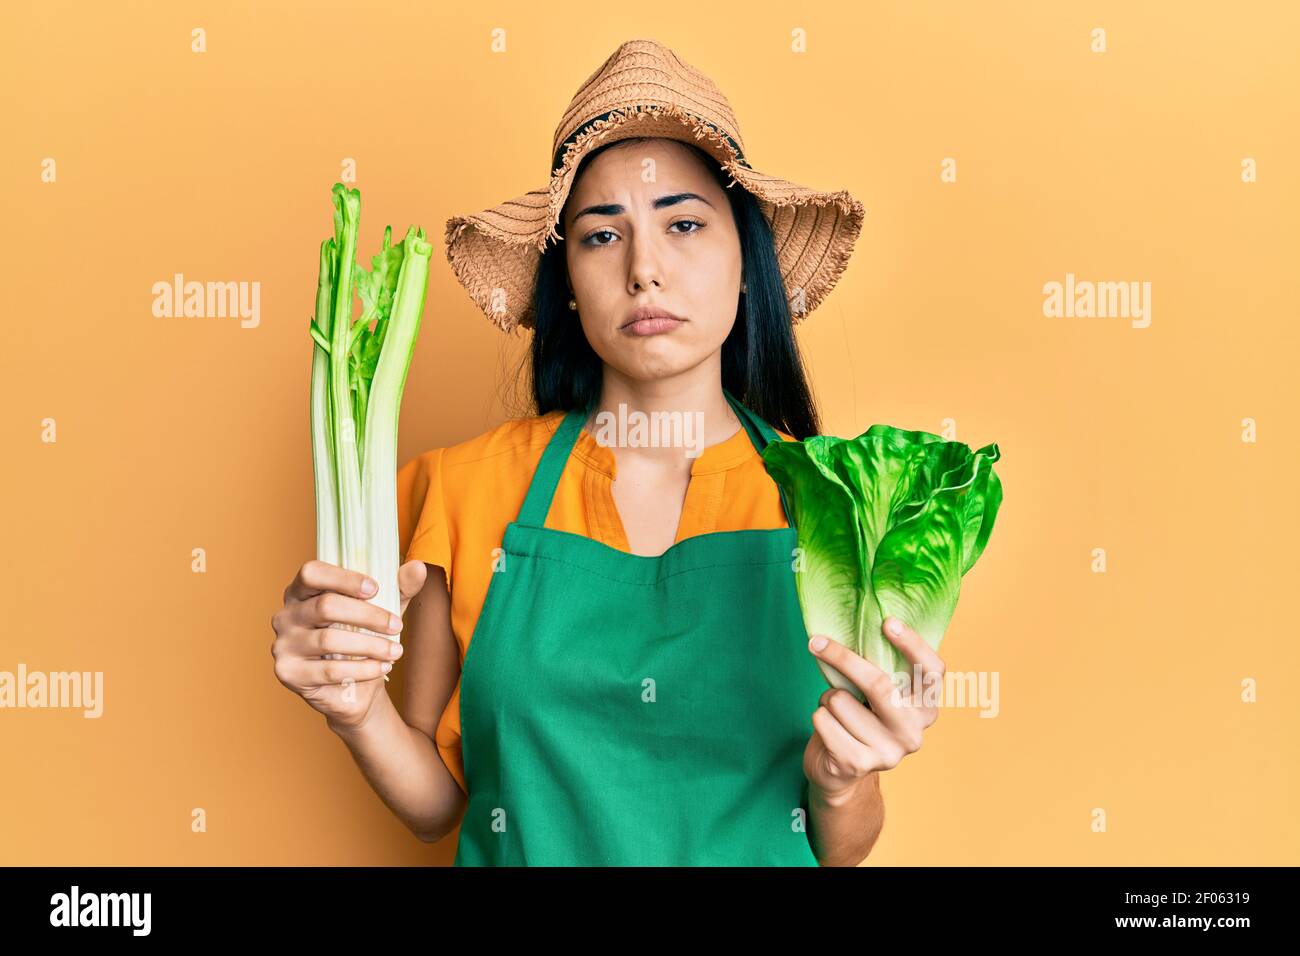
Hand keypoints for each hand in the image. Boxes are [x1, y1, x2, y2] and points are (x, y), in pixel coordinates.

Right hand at [270, 558, 427, 732]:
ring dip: (370, 645)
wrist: (354, 689)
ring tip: (395, 651)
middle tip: (396, 626)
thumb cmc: (364, 639)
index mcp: (301, 591)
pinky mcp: (288, 673)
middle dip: (368, 615)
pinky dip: (361, 668)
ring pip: (329, 639)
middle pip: (325, 606)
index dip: (344, 578)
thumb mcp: (384, 609)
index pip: (312, 572)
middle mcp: (285, 615)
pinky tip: (381, 667)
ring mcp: (283, 645)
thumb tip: (418, 567)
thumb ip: (398, 588)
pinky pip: (328, 670)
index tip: (376, 588)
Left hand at [802, 617, 944, 801]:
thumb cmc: (858, 718)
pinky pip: (824, 719)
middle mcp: (913, 732)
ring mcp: (889, 752)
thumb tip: (853, 626)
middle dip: (843, 659)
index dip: (913, 644)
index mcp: (925, 708)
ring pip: (841, 700)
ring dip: (827, 698)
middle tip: (817, 642)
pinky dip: (818, 716)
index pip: (932, 672)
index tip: (888, 621)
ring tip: (836, 711)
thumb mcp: (876, 694)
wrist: (840, 770)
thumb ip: (879, 668)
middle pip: (878, 684)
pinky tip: (829, 729)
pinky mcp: (859, 763)